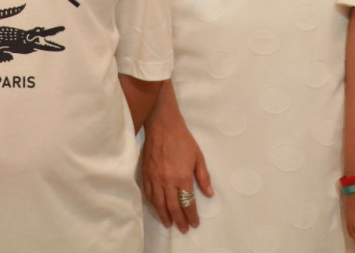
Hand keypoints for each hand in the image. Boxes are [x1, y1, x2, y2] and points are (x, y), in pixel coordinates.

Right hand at [141, 109, 212, 232]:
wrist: (162, 125)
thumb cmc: (182, 140)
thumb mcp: (198, 157)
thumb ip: (203, 177)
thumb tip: (209, 194)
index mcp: (182, 178)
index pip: (188, 203)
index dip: (191, 215)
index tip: (194, 223)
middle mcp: (167, 181)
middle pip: (173, 207)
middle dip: (179, 220)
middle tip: (183, 229)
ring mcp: (155, 178)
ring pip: (159, 203)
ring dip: (164, 216)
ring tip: (169, 224)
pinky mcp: (145, 174)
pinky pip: (148, 194)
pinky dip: (153, 204)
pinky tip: (157, 208)